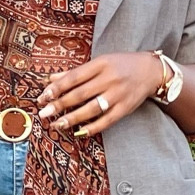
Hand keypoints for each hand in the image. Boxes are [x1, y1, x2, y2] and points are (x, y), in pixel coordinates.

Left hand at [38, 51, 163, 138]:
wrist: (151, 70)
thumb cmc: (120, 65)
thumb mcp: (99, 63)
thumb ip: (75, 72)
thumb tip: (50, 79)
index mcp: (101, 64)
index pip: (74, 77)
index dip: (57, 88)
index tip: (42, 97)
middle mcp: (109, 79)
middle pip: (80, 94)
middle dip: (59, 104)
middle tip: (43, 113)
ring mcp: (118, 94)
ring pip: (91, 108)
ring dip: (72, 118)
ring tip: (57, 124)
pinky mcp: (126, 108)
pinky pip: (107, 120)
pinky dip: (93, 128)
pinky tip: (79, 132)